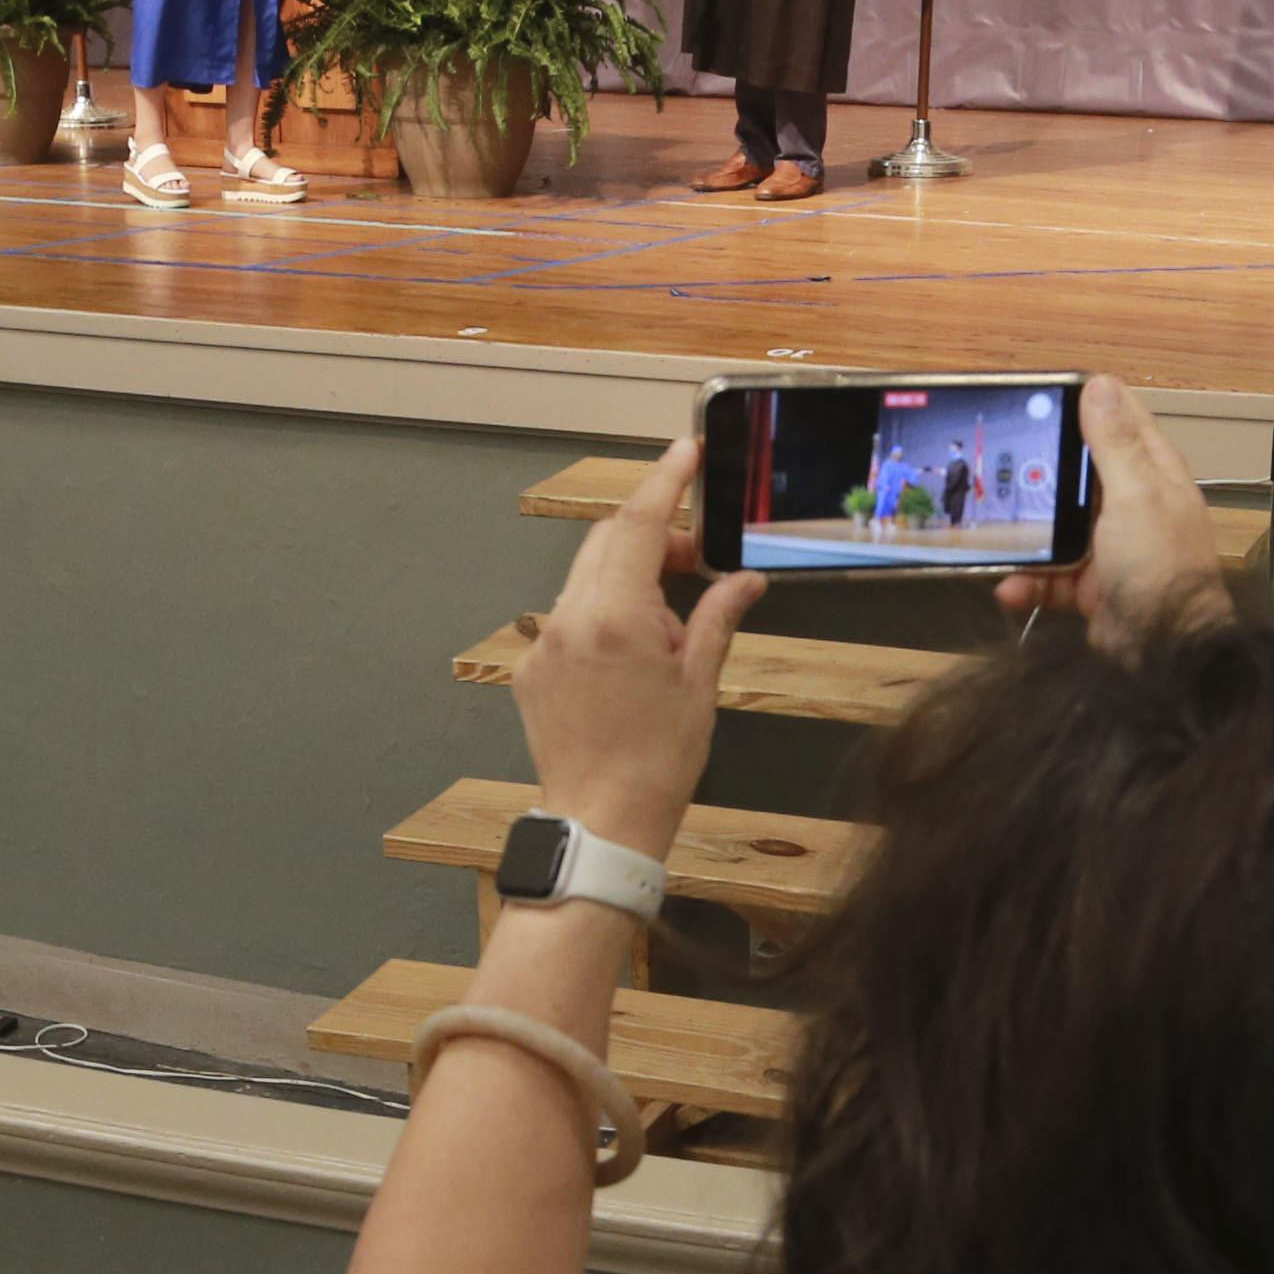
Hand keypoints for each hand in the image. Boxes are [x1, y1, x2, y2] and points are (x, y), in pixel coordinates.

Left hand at [510, 435, 753, 859]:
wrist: (601, 823)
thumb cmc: (658, 762)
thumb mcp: (700, 684)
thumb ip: (716, 618)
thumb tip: (743, 580)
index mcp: (614, 618)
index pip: (637, 523)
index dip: (663, 480)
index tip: (685, 450)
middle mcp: (568, 620)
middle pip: (607, 542)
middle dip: (652, 535)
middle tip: (697, 557)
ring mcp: (543, 644)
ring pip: (587, 579)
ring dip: (630, 581)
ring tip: (670, 630)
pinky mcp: (530, 670)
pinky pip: (570, 618)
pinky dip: (604, 616)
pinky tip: (633, 660)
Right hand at [994, 375, 1229, 655]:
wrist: (1163, 653)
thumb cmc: (1162, 570)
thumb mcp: (1136, 495)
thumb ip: (1114, 444)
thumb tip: (1099, 385)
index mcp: (1153, 473)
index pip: (1122, 421)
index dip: (1087, 403)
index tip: (1044, 393)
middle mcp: (1134, 505)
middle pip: (1080, 472)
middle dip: (1042, 470)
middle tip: (1002, 461)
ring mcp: (1111, 546)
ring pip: (1058, 525)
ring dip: (1029, 533)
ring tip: (997, 531)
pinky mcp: (1090, 585)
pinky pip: (1050, 574)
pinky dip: (1029, 580)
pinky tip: (1009, 584)